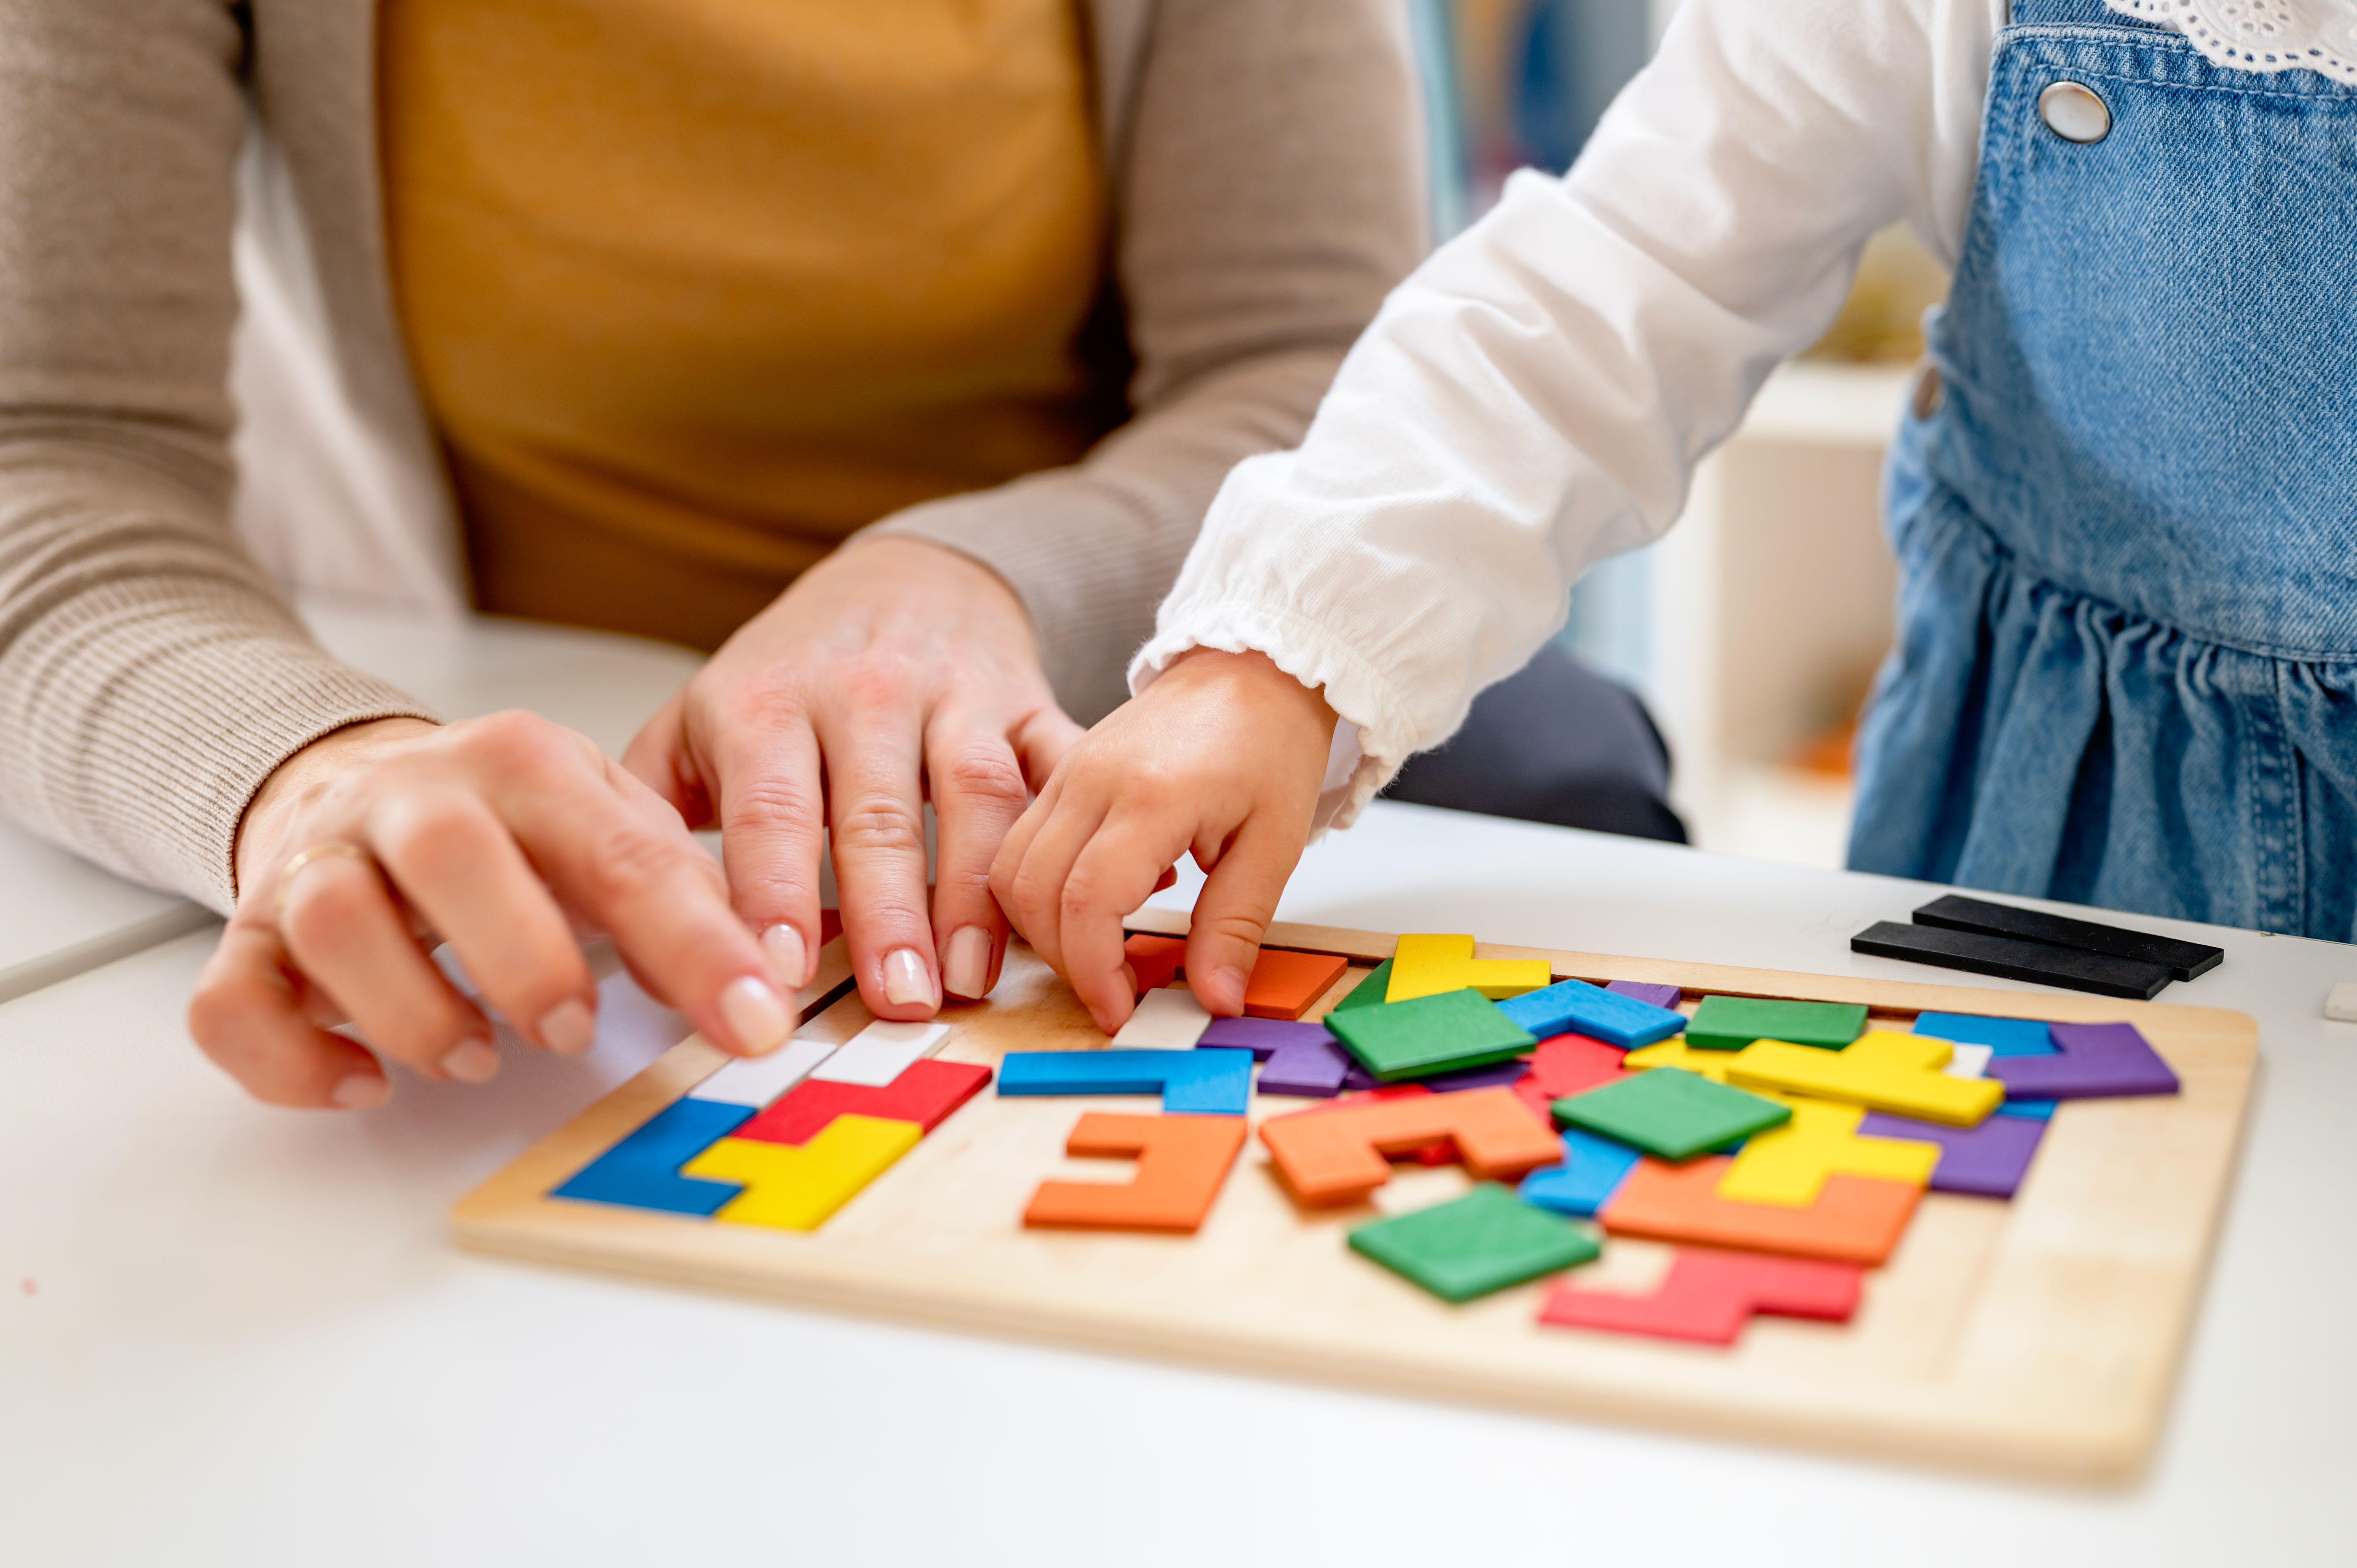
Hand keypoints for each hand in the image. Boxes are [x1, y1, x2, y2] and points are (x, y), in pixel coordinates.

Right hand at [190, 713, 792, 1108]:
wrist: (359, 784)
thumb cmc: (513, 828)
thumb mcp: (611, 828)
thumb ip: (682, 896)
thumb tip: (759, 985)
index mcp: (522, 764)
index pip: (621, 851)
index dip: (696, 944)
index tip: (755, 1021)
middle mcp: (411, 799)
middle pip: (453, 857)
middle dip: (524, 957)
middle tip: (573, 1031)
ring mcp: (317, 862)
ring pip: (337, 924)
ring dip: (414, 1009)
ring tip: (476, 1058)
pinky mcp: (248, 936)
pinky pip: (231, 1002)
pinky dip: (293, 1057)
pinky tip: (365, 1082)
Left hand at [624, 537, 1082, 1020]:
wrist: (909, 574)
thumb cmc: (792, 674)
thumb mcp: (696, 719)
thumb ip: (644, 812)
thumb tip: (600, 922)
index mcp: (768, 701)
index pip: (770, 806)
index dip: (774, 890)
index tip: (776, 970)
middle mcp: (864, 691)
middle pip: (880, 813)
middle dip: (889, 914)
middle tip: (895, 1000)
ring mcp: (956, 694)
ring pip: (977, 796)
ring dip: (979, 893)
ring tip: (969, 975)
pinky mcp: (1029, 702)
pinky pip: (1059, 768)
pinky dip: (1073, 831)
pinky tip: (1079, 897)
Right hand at [990, 648, 1335, 1032]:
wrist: (1253, 666)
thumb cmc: (1270, 743)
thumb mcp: (1273, 844)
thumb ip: (1235, 925)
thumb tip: (1216, 999)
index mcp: (1152, 795)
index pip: (1089, 901)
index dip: (1095, 971)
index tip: (1121, 1010)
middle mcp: (1093, 780)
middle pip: (1034, 892)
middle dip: (1065, 961)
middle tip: (1114, 993)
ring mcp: (1069, 773)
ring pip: (1011, 871)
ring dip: (1042, 929)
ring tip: (1101, 956)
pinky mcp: (1062, 774)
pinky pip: (1020, 844)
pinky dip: (1040, 891)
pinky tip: (1095, 906)